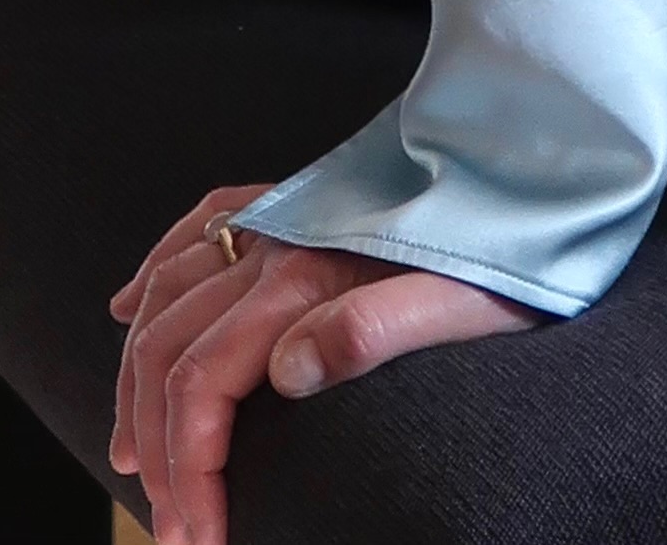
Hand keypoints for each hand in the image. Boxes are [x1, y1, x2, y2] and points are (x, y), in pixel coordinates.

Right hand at [109, 185, 535, 544]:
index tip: (200, 539)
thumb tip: (283, 372)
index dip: (189, 470)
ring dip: (136, 377)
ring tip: (130, 454)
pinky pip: (197, 228)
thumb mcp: (466, 305)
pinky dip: (153, 273)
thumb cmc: (512, 245)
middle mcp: (278, 241)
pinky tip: (128, 307)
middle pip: (169, 348)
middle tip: (172, 528)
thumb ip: (375, 330)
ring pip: (167, 293)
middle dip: (156, 448)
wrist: (537, 160)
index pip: (207, 384)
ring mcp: (280, 217)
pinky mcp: (293, 203)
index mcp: (310, 276)